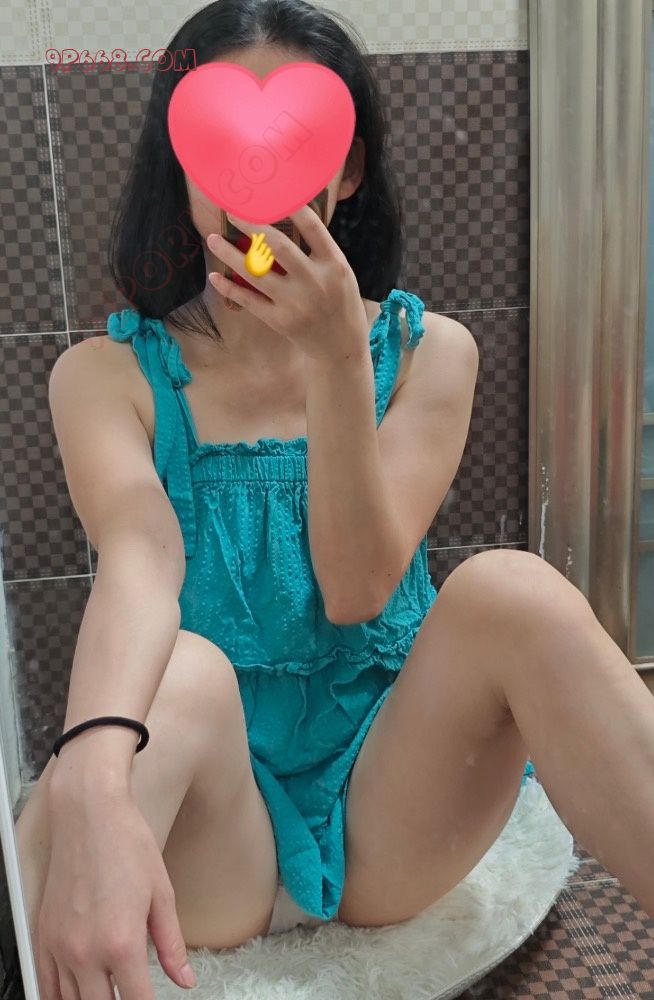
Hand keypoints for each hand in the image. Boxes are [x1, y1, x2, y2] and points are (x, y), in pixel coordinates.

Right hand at [35, 792, 195, 998]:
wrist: (89, 813)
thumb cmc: (126, 843)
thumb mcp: (161, 894)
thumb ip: (171, 944)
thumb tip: (184, 979)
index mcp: (122, 942)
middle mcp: (86, 951)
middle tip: (134, 993)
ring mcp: (60, 946)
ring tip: (108, 993)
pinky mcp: (43, 936)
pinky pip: (45, 985)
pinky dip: (60, 997)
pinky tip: (76, 993)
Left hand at [206, 204, 370, 363]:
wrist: (341, 346)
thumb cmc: (340, 303)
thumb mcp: (340, 273)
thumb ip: (318, 251)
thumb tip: (285, 219)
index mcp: (334, 264)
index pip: (312, 227)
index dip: (290, 207)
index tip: (268, 193)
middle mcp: (315, 281)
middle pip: (278, 246)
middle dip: (251, 225)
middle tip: (231, 212)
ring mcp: (295, 303)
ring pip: (256, 272)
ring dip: (230, 254)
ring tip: (212, 239)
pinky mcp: (280, 320)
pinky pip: (249, 300)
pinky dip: (230, 288)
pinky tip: (216, 276)